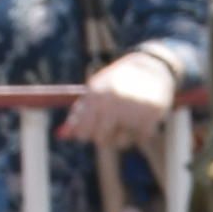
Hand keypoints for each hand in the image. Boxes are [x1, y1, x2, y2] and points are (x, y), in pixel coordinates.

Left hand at [58, 50, 178, 149]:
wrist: (152, 69)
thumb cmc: (118, 83)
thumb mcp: (96, 93)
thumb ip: (79, 114)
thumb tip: (60, 135)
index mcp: (96, 94)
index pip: (82, 130)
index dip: (85, 134)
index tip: (89, 131)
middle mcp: (113, 102)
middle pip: (101, 140)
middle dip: (104, 137)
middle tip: (111, 127)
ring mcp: (132, 110)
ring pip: (121, 142)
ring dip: (124, 136)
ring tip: (128, 120)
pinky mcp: (151, 116)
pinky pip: (141, 138)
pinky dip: (141, 131)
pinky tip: (143, 116)